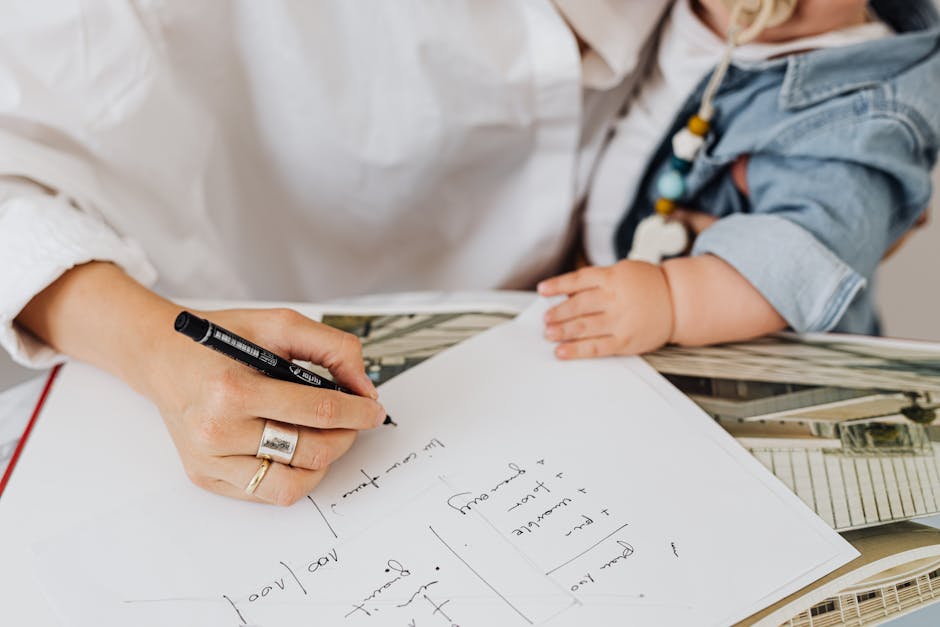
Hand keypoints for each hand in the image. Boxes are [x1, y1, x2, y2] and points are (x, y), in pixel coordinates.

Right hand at [17, 263, 385, 504]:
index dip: (357, 412)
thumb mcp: (279, 324)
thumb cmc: (221, 339)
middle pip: (310, 451)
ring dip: (323, 463)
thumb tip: (365, 390)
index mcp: (233, 389)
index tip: (374, 410)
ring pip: (292, 485)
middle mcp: (217, 431)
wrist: (163, 357)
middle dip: (345, 437)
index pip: (317, 410)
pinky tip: (294, 448)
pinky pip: (267, 493)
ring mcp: (209, 460)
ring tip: (326, 439)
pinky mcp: (206, 477)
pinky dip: (293, 474)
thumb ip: (332, 348)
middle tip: (353, 422)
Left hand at [537, 259, 674, 358]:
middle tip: (545, 319)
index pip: (578, 280)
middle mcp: (615, 298)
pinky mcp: (625, 341)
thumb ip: (597, 281)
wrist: (678, 301)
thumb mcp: (623, 272)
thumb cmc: (648, 285)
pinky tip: (562, 352)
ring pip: (584, 327)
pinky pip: (596, 347)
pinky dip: (576, 350)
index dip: (558, 285)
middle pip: (579, 305)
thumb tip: (566, 293)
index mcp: (613, 277)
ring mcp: (620, 321)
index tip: (542, 290)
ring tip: (549, 334)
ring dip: (562, 331)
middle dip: (558, 313)